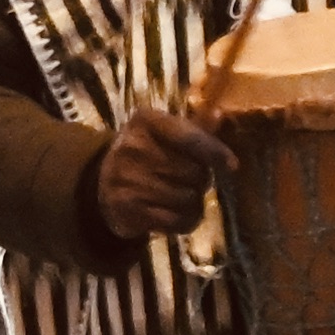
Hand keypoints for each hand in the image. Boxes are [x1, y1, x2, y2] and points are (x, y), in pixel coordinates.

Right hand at [88, 107, 232, 244]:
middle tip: (191, 179)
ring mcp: (128, 179)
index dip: (214, 152)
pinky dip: (185, 221)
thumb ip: (194, 127)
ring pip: (188, 198)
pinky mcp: (128, 209)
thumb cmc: (145, 153)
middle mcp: (133, 147)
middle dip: (201, 179)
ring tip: (182, 196)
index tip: (232, 166)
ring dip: (193, 202)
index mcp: (145, 121)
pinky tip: (177, 214)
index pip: (190, 138)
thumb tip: (220, 113)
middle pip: (194, 171)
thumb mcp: (165, 133)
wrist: (101, 182)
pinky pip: (176, 220)